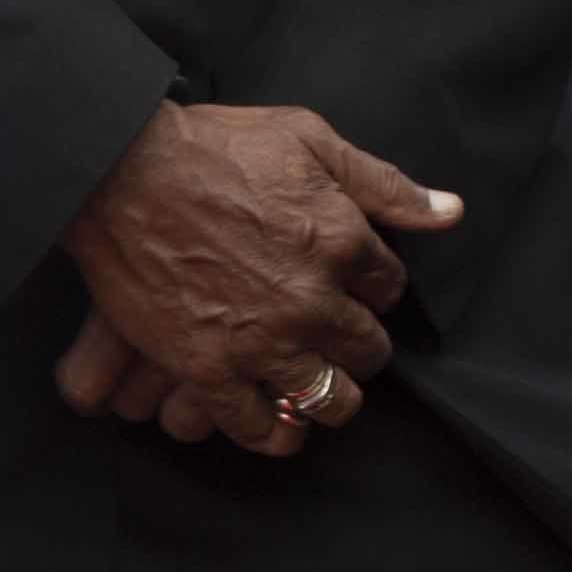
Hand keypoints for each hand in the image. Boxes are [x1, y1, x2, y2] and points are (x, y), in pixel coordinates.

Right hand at [53, 102, 461, 460]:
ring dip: (331, 395)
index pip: (389, 285)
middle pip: (366, 348)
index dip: (374, 285)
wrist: (122, 171)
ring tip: (321, 385)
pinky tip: (281, 424)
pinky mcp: (208, 369)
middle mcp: (310, 299)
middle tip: (341, 337)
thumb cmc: (213, 146)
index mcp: (340, 239)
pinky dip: (275, 432)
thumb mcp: (309, 139)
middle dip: (360, 343)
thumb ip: (383, 182)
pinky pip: (258, 426)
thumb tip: (449, 211)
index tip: (357, 284)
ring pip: (328, 397)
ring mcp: (260, 340)